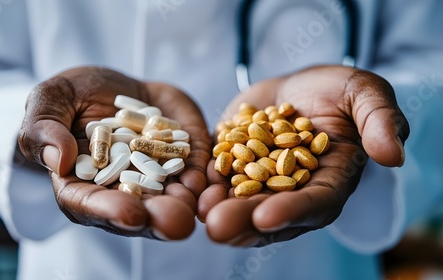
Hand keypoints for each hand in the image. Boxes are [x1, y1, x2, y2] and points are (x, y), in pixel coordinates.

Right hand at [18, 66, 209, 239]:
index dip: (109, 211)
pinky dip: (204, 178)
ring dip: (185, 204)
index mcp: (82, 183)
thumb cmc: (73, 95)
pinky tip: (212, 181)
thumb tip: (58, 161)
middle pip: (137, 211)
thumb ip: (43, 129)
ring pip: (170, 197)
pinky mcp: (182, 162)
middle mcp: (121, 189)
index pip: (90, 205)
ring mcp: (156, 178)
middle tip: (175, 223)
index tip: (130, 214)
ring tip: (197, 205)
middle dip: (157, 218)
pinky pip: (195, 172)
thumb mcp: (50, 100)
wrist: (116, 86)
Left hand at [198, 65, 408, 245]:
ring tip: (200, 214)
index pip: (315, 203)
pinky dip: (207, 185)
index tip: (266, 216)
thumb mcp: (365, 94)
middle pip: (272, 211)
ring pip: (243, 202)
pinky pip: (222, 179)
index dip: (292, 211)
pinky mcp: (236, 165)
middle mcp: (295, 189)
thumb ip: (380, 120)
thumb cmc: (339, 90)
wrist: (300, 86)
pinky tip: (191, 190)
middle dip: (245, 221)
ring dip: (221, 211)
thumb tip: (392, 155)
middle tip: (219, 228)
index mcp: (331, 179)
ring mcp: (263, 180)